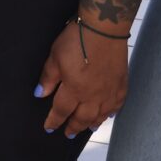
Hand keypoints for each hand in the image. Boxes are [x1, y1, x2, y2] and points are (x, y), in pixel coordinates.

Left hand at [35, 20, 128, 137]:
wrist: (105, 27)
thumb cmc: (77, 39)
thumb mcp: (55, 56)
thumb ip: (48, 77)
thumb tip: (39, 94)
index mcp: (74, 89)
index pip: (61, 111)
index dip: (54, 121)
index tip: (49, 128)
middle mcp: (92, 95)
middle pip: (82, 117)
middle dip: (73, 127)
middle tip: (68, 134)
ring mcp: (109, 90)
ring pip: (100, 114)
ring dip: (92, 123)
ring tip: (87, 128)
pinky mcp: (121, 83)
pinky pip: (117, 104)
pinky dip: (112, 112)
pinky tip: (109, 114)